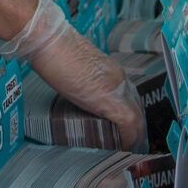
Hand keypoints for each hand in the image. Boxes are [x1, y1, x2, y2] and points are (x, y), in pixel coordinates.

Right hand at [4, 0, 146, 148]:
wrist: (49, 38)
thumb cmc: (53, 49)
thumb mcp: (72, 69)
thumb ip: (80, 81)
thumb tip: (75, 93)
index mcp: (111, 71)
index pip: (129, 97)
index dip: (129, 116)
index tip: (122, 130)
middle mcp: (119, 79)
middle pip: (138, 108)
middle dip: (135, 128)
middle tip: (127, 144)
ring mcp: (117, 88)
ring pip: (138, 117)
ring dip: (133, 135)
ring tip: (125, 149)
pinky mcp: (110, 99)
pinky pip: (129, 123)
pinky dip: (128, 137)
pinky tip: (122, 147)